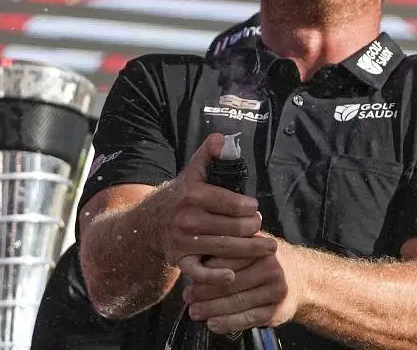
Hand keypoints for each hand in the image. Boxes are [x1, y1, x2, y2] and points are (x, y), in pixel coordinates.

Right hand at [161, 134, 266, 270]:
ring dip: (248, 249)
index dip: (248, 207)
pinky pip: (198, 272)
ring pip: (223, 248)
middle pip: (231, 227)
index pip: (229, 202)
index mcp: (193, 194)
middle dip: (252, 228)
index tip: (255, 208)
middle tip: (261, 227)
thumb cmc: (181, 195)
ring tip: (267, 248)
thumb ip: (209, 153)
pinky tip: (233, 276)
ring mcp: (183, 241)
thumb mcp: (193, 170)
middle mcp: (187, 219)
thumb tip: (222, 139)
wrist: (149, 223)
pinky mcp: (180, 261)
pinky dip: (215, 276)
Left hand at [181, 238, 304, 334]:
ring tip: (194, 312)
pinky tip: (212, 324)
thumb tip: (195, 258)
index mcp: (261, 248)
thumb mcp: (254, 246)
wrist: (303, 278)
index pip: (228, 260)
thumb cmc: (267, 262)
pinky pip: (247, 319)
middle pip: (230, 283)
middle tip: (187, 297)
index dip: (206, 270)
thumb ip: (231, 249)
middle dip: (204, 292)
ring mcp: (275, 290)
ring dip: (211, 310)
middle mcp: (271, 267)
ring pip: (237, 302)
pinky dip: (227, 323)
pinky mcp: (276, 310)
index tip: (189, 278)